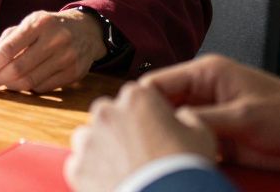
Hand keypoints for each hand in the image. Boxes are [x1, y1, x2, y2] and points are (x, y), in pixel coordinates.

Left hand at [0, 10, 107, 92]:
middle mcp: (54, 39)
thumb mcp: (26, 27)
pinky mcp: (75, 72)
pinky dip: (28, 89)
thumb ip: (0, 47)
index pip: (6, 50)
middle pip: (17, 69)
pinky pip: (43, 88)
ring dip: (9, 87)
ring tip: (0, 84)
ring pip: (30, 82)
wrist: (87, 30)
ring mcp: (67, 56)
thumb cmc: (48, 28)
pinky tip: (22, 83)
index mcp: (38, 23)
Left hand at [66, 83, 215, 191]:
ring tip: (124, 170)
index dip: (149, 116)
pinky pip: (81, 166)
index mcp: (137, 97)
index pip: (138, 97)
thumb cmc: (184, 168)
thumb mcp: (201, 135)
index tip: (158, 133)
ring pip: (89, 138)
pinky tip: (113, 184)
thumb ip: (188, 118)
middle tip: (141, 154)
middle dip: (121, 130)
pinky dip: (93, 174)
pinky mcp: (78, 167)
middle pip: (110, 115)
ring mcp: (89, 139)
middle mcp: (107, 111)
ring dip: (102, 149)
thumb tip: (182, 117)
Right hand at [139, 54, 279, 171]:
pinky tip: (175, 165)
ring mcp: (210, 116)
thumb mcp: (245, 118)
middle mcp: (204, 92)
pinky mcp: (219, 138)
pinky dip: (182, 153)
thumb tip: (171, 124)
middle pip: (161, 105)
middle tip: (134, 145)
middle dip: (148, 123)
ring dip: (165, 140)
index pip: (158, 82)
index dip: (139, 102)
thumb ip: (205, 119)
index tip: (125, 122)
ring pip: (173, 126)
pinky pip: (191, 143)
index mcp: (207, 74)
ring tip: (151, 157)